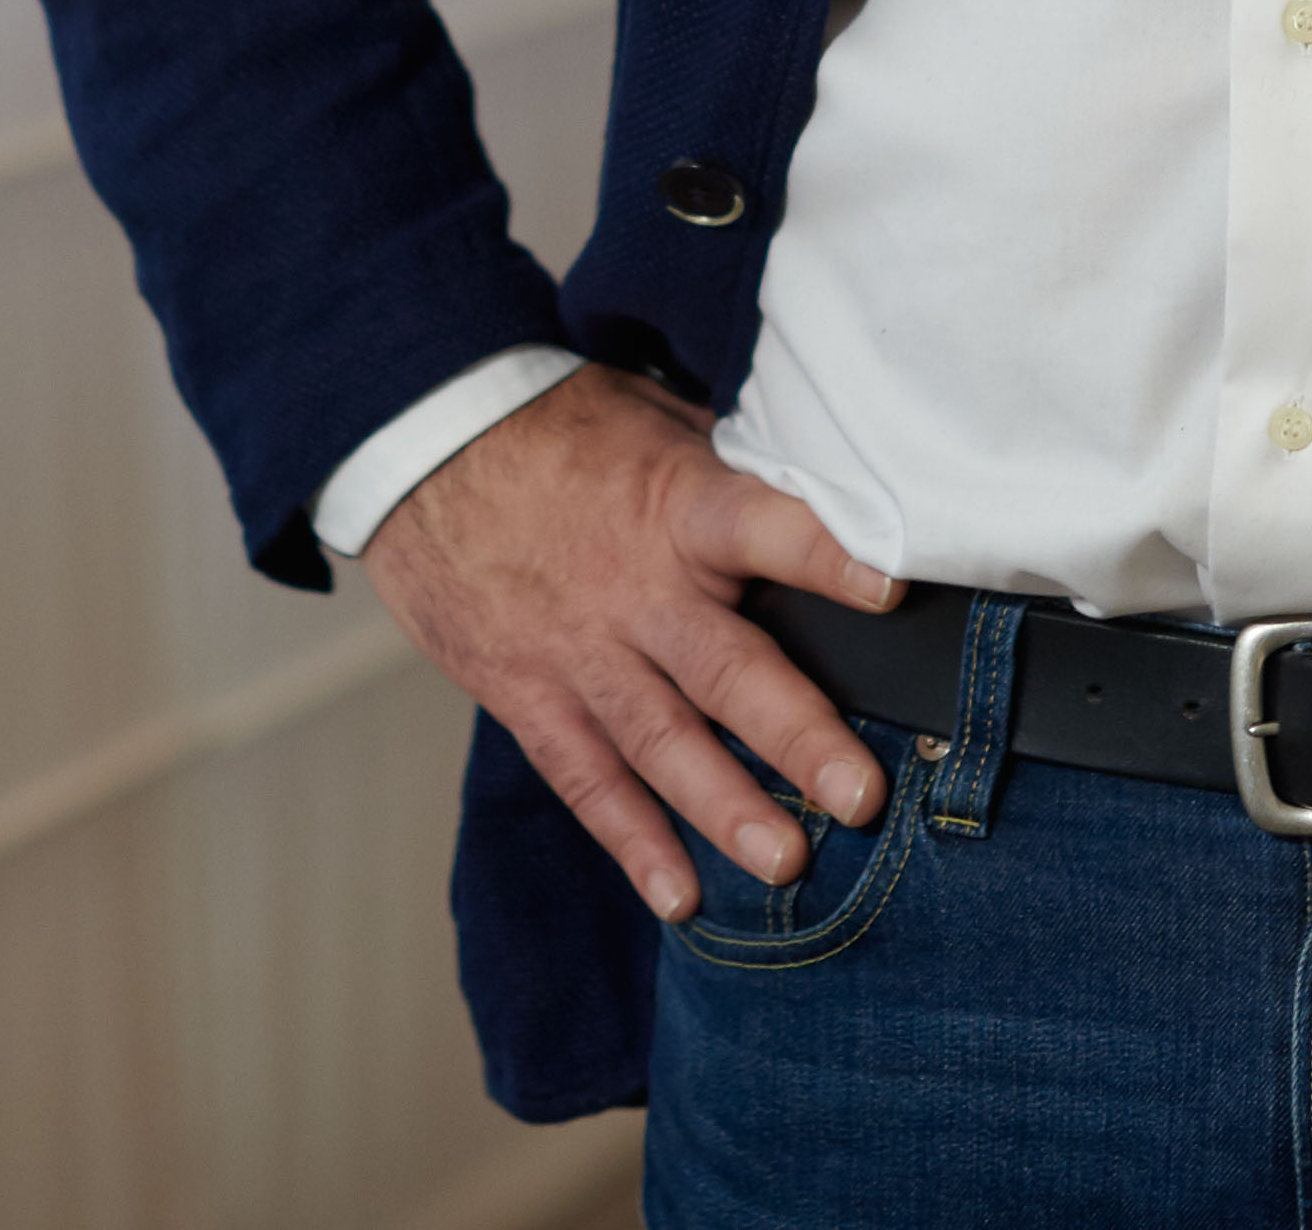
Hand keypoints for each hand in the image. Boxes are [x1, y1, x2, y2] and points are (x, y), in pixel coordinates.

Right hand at [355, 365, 902, 920]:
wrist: (422, 444)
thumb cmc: (555, 428)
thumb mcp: (654, 418)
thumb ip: (731, 471)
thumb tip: (826, 493)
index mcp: (677, 507)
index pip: (762, 526)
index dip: (825, 556)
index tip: (889, 590)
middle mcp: (634, 589)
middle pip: (725, 668)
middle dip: (797, 737)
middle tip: (858, 796)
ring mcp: (578, 652)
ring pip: (660, 741)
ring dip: (723, 807)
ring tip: (783, 864)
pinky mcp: (527, 694)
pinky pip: (585, 778)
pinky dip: (631, 839)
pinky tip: (676, 893)